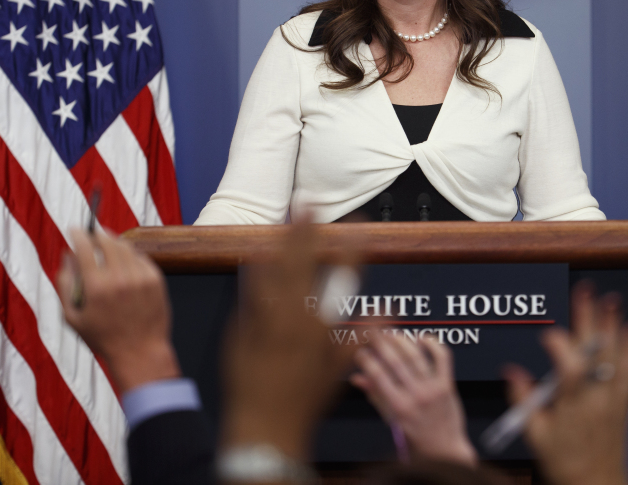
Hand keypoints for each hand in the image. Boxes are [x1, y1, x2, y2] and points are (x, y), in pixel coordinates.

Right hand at [57, 228, 179, 394]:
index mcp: (96, 287)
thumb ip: (65, 285)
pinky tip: (124, 260)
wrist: (140, 351)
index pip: (85, 247)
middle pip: (107, 241)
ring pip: (126, 247)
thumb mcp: (73, 317)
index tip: (75, 229)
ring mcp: (140, 277)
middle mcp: (119, 278)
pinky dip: (130, 255)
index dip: (78, 234)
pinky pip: (141, 258)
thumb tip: (66, 256)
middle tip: (92, 233)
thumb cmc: (102, 337)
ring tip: (107, 244)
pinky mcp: (155, 280)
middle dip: (97, 233)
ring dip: (114, 241)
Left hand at [220, 219, 360, 461]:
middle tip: (309, 203)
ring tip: (285, 219)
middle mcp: (293, 321)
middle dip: (307, 231)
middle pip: (302, 265)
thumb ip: (360, 338)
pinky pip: (250, 294)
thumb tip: (384, 315)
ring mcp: (265, 323)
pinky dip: (255, 273)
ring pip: (274, 274)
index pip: (342, 279)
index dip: (352, 250)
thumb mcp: (337, 370)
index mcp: (321, 329)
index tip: (358, 228)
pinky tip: (257, 255)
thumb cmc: (303, 402)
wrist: (264, 425)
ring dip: (281, 244)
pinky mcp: (243, 329)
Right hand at [351, 331, 477, 465]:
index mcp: (399, 408)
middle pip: (395, 362)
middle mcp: (416, 396)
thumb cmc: (417, 441)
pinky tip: (422, 338)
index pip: (378, 376)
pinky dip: (433, 344)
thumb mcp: (391, 422)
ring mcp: (433, 389)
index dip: (366, 359)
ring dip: (402, 340)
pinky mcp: (447, 385)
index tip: (360, 351)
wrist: (446, 451)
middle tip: (373, 332)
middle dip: (381, 343)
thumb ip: (376, 397)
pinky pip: (442, 358)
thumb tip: (357, 378)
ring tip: (392, 332)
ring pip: (415, 356)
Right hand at [503, 286, 627, 484]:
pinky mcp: (624, 401)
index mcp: (572, 407)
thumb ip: (522, 399)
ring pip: (615, 356)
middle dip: (589, 320)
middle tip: (587, 291)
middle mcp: (596, 398)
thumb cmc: (565, 462)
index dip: (560, 348)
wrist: (599, 482)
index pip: (569, 370)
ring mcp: (613, 398)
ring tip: (611, 300)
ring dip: (612, 326)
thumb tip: (510, 371)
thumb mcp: (535, 435)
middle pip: (594, 353)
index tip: (548, 334)